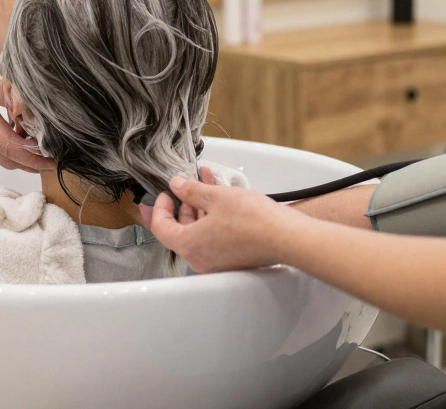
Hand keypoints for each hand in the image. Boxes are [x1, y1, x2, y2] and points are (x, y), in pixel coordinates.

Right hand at [0, 54, 56, 172]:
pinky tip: (27, 137)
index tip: (55, 161)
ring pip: (6, 158)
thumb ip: (1, 88)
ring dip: (27, 158)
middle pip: (12, 161)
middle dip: (36, 163)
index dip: (36, 158)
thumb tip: (23, 101)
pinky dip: (16, 151)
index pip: (13, 149)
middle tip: (59, 156)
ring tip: (48, 148)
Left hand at [147, 166, 298, 273]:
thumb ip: (191, 190)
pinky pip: (214, 238)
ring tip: (208, 183)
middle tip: (188, 185)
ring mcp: (216, 262)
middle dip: (184, 203)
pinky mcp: (231, 260)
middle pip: (180, 230)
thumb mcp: (216, 197)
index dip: (160, 207)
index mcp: (189, 245)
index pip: (160, 227)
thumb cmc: (254, 221)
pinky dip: (213, 219)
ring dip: (201, 207)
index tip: (167, 193)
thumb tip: (178, 186)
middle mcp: (200, 259)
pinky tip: (222, 199)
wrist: (286, 238)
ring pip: (199, 232)